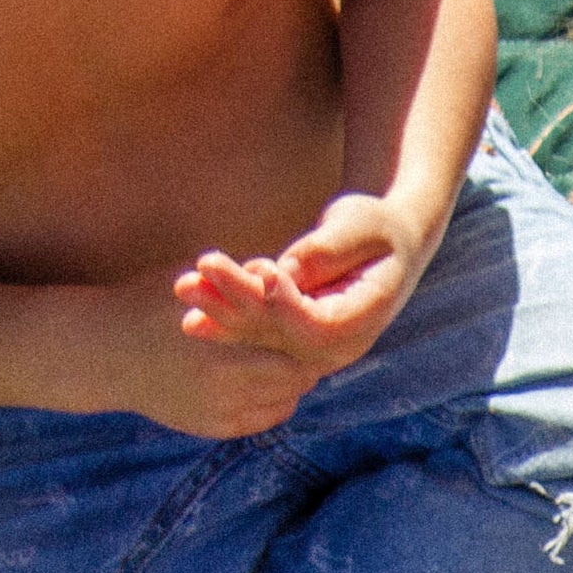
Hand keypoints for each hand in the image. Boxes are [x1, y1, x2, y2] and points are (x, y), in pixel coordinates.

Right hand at [79, 279, 316, 440]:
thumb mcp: (194, 283)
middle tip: (300, 340)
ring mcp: (217, 417)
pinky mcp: (210, 428)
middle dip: (300, 363)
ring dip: (287, 384)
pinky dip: (269, 400)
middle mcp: (223, 397)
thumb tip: (287, 273)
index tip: (301, 322)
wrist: (105, 353)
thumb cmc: (151, 305)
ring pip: (283, 406)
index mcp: (223, 359)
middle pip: (295, 387)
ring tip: (282, 355)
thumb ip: (241, 281)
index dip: (302, 342)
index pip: (296, 365)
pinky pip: (259, 420)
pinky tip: (262, 376)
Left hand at [173, 191, 431, 378]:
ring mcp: (311, 345)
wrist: (388, 244)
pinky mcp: (289, 334)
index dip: (285, 303)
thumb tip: (288, 271)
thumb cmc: (378, 228)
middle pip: (280, 332)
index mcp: (362, 320)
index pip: (318, 327)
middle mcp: (336, 345)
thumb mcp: (363, 227)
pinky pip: (253, 333)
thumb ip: (328, 250)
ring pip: (260, 334)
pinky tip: (191, 315)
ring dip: (220, 309)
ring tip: (184, 284)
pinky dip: (222, 321)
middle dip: (239, 300)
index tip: (261, 268)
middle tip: (205, 265)